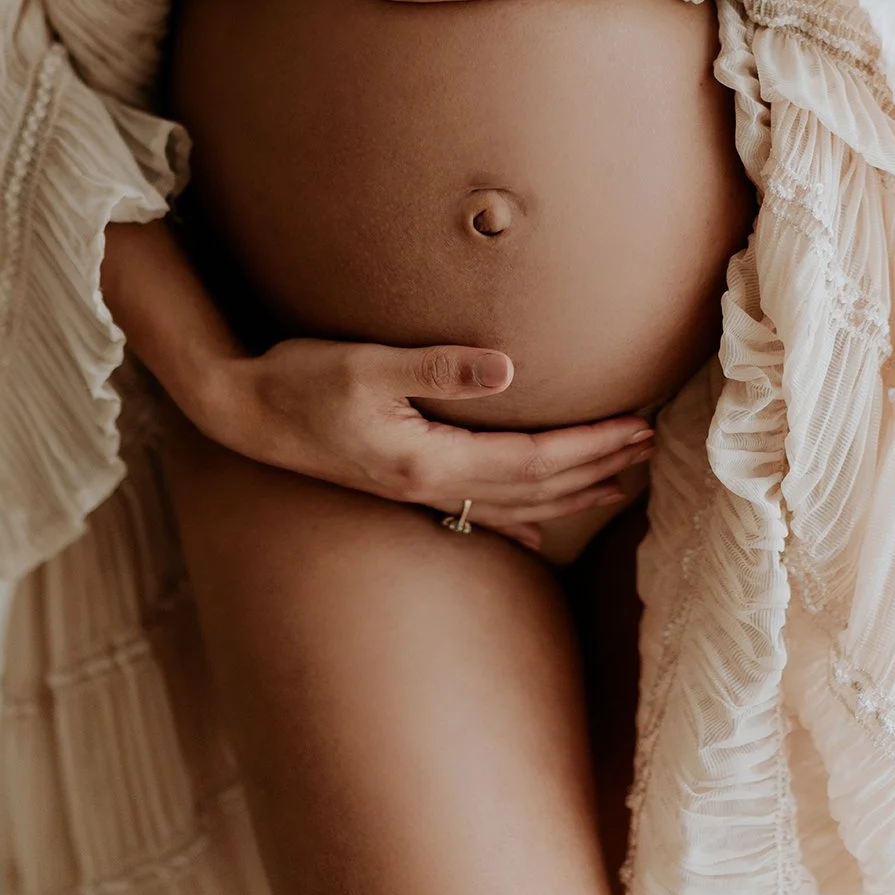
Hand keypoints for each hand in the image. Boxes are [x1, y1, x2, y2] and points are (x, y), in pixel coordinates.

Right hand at [189, 335, 654, 551]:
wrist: (245, 410)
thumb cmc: (300, 379)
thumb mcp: (367, 364)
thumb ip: (438, 367)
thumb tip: (510, 369)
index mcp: (430, 458)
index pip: (532, 457)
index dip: (588, 445)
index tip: (636, 427)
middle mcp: (429, 485)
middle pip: (535, 486)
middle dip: (596, 468)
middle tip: (649, 447)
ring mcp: (417, 491)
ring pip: (514, 502)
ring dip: (571, 492)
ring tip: (620, 482)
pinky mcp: (404, 483)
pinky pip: (479, 508)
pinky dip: (521, 517)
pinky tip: (542, 530)